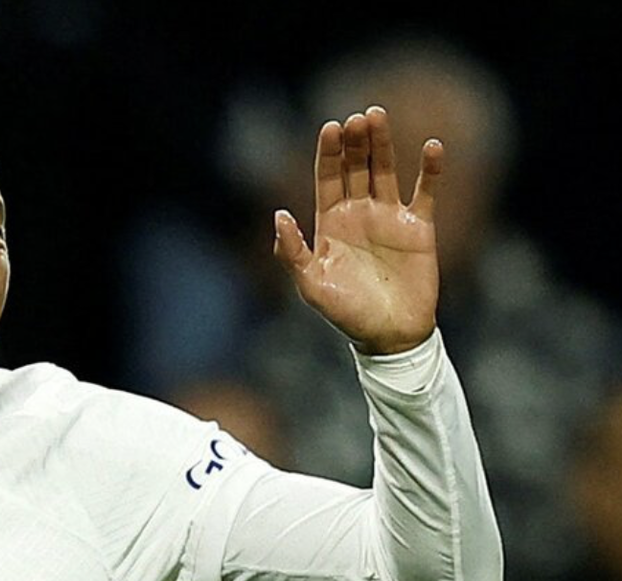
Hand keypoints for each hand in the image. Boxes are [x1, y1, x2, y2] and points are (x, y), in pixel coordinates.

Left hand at [273, 106, 442, 354]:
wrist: (390, 334)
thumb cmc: (346, 313)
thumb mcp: (311, 285)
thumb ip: (292, 251)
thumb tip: (278, 215)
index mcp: (330, 223)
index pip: (327, 178)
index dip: (328, 153)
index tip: (330, 126)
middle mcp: (359, 213)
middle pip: (356, 167)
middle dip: (355, 142)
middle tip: (357, 117)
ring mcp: (389, 217)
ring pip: (386, 170)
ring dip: (383, 144)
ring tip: (378, 116)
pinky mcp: (420, 227)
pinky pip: (426, 191)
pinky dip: (431, 170)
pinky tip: (431, 146)